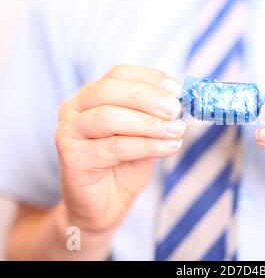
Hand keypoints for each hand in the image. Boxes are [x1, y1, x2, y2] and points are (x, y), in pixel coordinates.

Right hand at [56, 65, 184, 232]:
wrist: (106, 203)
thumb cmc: (126, 163)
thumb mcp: (146, 133)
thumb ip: (157, 116)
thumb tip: (183, 101)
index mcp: (93, 94)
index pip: (120, 73)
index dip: (151, 78)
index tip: (179, 89)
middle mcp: (75, 107)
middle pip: (110, 90)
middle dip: (148, 98)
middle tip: (176, 110)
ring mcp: (69, 131)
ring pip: (110, 117)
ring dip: (149, 123)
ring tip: (176, 131)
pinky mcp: (71, 157)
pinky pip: (113, 147)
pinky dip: (146, 145)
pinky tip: (168, 147)